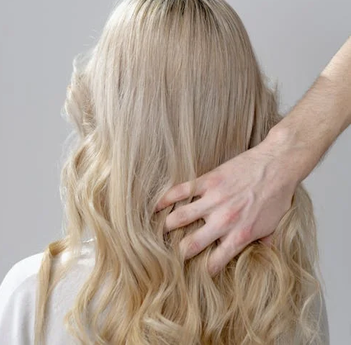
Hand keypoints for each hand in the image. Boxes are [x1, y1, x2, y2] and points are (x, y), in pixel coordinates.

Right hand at [154, 131, 298, 275]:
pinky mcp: (208, 181)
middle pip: (190, 245)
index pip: (214, 262)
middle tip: (171, 253)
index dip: (203, 270)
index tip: (195, 269)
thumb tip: (264, 252)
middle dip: (178, 253)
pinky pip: (181, 191)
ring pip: (179, 219)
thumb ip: (265, 241)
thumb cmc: (278, 194)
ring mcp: (213, 201)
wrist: (278, 165)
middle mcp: (223, 222)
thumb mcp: (274, 225)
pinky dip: (166, 198)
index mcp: (240, 236)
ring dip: (166, 226)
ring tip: (160, 230)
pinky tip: (157, 205)